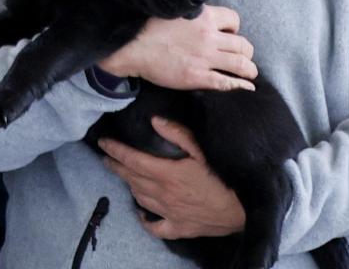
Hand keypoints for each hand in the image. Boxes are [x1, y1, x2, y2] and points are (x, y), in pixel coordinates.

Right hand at [98, 6, 256, 91]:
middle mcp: (209, 36)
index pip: (234, 19)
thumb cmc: (149, 29)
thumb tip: (204, 18)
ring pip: (242, 65)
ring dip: (249, 70)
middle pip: (243, 45)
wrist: (132, 48)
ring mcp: (205, 58)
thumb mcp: (174, 12)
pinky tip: (246, 89)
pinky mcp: (199, 77)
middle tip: (241, 58)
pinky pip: (228, 83)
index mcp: (203, 17)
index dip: (234, 29)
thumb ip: (193, 14)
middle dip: (246, 53)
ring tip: (248, 73)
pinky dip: (241, 87)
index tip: (229, 36)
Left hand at [100, 118, 246, 239]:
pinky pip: (155, 227)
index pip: (132, 160)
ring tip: (124, 176)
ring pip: (140, 199)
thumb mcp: (204, 150)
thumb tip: (155, 121)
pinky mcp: (180, 228)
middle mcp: (163, 194)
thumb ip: (178, 134)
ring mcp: (170, 213)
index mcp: (167, 173)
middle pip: (131, 178)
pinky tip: (142, 212)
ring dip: (129, 186)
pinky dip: (145, 219)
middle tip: (106, 157)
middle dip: (116, 166)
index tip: (103, 142)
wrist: (245, 210)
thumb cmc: (225, 177)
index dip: (115, 150)